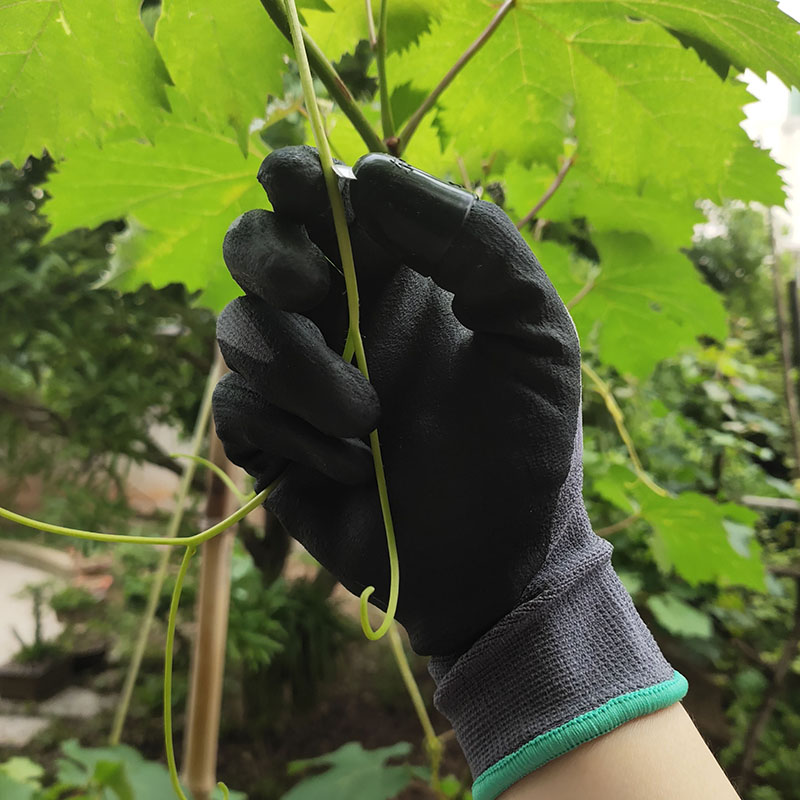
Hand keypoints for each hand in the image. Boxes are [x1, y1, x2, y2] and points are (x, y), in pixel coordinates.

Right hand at [213, 146, 580, 655]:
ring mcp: (299, 378)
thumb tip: (369, 172)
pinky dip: (289, 434)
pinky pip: (236, 408)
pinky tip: (350, 471)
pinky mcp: (271, 441)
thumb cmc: (523, 442)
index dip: (296, 177)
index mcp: (398, 272)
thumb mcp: (531, 329)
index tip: (298, 186)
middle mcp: (338, 314)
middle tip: (318, 292)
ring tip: (367, 422)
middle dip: (272, 258)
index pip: (321, 196)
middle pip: (253, 245)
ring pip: (238, 329)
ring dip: (296, 369)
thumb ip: (472, 238)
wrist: (495, 559)